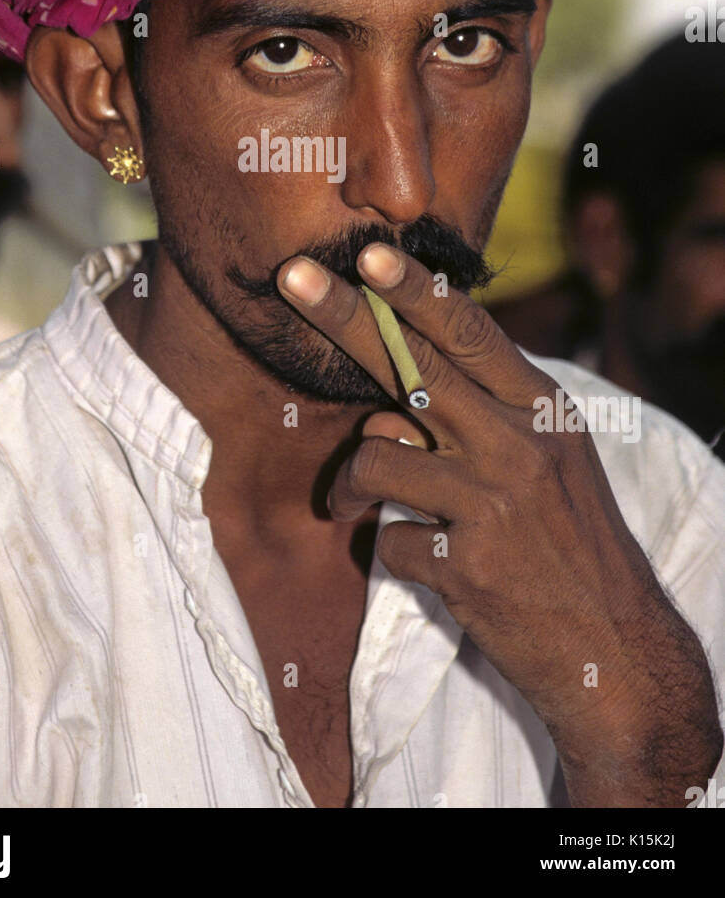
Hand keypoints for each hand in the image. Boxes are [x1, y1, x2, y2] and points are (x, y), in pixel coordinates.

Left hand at [277, 241, 722, 805]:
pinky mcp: (466, 564)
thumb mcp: (549, 462)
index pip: (470, 333)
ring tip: (356, 505)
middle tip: (291, 277)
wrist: (614, 650)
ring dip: (352, 484)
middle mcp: (519, 444)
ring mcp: (492, 503)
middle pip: (411, 366)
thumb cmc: (571, 544)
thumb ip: (482, 417)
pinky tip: (428, 565)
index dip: (414, 291)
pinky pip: (386, 539)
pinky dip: (392, 552)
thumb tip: (391, 397)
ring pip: (377, 453)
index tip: (368, 254)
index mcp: (541, 410)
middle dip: (343, 317)